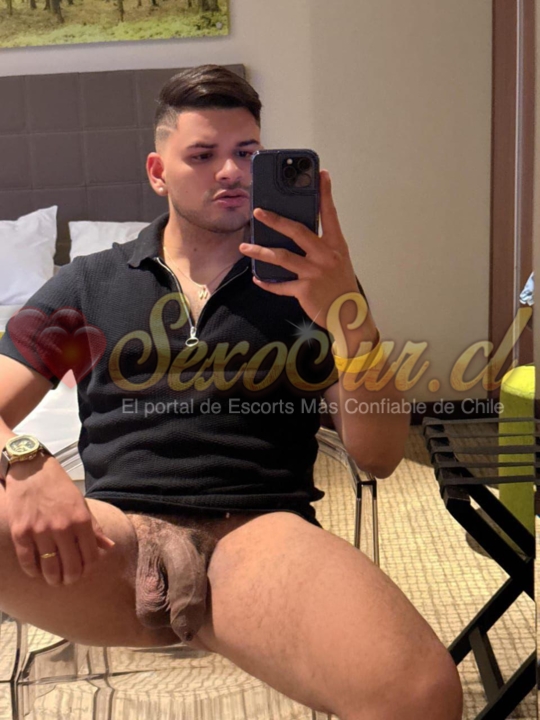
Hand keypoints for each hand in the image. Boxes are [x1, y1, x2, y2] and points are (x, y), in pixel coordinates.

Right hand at [4, 455, 114, 585]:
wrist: (31, 470)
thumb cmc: (58, 486)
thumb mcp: (81, 503)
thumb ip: (94, 527)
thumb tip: (109, 547)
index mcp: (81, 520)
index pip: (90, 556)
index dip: (88, 568)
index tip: (84, 571)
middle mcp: (62, 527)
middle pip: (71, 566)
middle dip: (71, 578)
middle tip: (68, 580)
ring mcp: (40, 531)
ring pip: (50, 568)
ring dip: (53, 579)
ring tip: (54, 580)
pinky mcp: (21, 532)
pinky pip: (27, 561)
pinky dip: (33, 571)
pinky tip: (36, 571)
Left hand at [239, 170, 360, 329]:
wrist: (349, 315)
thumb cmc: (341, 285)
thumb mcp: (338, 260)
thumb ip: (321, 246)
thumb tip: (296, 232)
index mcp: (336, 245)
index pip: (330, 214)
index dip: (325, 194)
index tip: (322, 174)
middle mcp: (325, 256)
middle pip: (297, 231)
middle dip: (275, 220)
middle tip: (258, 212)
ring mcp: (314, 273)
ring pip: (281, 257)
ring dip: (260, 252)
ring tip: (245, 248)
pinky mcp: (304, 290)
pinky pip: (280, 285)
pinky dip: (268, 282)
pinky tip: (258, 278)